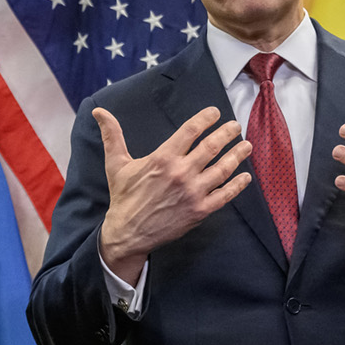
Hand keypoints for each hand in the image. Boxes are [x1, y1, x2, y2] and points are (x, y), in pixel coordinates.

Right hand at [96, 106, 253, 282]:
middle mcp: (181, 173)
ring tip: (246, 145)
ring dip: (237, 155)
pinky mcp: (200, 211)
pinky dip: (237, 185)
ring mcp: (193, 193)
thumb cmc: (124, 197)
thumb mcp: (116, 164)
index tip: (215, 113)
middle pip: (211, 147)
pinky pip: (224, 195)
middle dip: (226, 134)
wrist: (128, 233)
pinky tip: (245, 177)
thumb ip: (112, 135)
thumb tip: (99, 112)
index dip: (206, 119)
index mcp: (162, 158)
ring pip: (222, 169)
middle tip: (235, 126)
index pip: (190, 131)